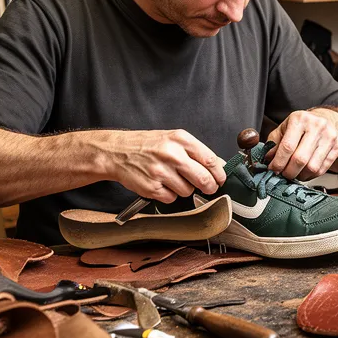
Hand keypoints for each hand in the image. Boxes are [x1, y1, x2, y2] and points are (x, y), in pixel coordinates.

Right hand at [101, 129, 225, 202]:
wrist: (117, 151)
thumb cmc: (147, 145)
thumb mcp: (172, 139)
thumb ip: (195, 151)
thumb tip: (218, 165)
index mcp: (180, 139)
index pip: (210, 160)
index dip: (219, 173)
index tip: (220, 179)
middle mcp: (172, 154)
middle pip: (204, 179)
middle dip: (209, 187)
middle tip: (207, 187)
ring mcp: (161, 172)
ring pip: (188, 191)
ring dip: (184, 189)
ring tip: (172, 179)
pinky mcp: (152, 188)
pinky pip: (171, 199)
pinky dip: (169, 195)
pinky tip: (161, 184)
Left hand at [266, 108, 337, 180]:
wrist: (331, 118)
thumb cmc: (305, 123)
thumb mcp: (286, 126)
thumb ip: (274, 142)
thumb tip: (267, 159)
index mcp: (300, 120)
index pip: (287, 146)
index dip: (278, 162)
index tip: (273, 169)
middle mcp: (316, 127)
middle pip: (300, 159)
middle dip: (288, 172)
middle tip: (283, 174)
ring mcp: (329, 137)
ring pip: (312, 167)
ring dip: (300, 176)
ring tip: (294, 173)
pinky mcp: (337, 147)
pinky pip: (322, 169)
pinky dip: (310, 175)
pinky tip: (305, 172)